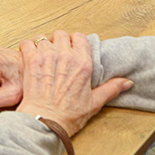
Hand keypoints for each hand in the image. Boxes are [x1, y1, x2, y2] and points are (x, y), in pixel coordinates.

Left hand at [15, 31, 132, 135]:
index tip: (72, 49)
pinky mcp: (30, 60)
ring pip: (44, 38)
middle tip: (56, 53)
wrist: (45, 120)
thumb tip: (127, 82)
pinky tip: (29, 57)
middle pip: (61, 34)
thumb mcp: (94, 102)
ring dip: (43, 45)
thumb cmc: (68, 115)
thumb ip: (111, 88)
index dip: (75, 42)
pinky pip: (27, 43)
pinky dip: (27, 47)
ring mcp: (47, 56)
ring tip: (43, 56)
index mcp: (82, 63)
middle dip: (59, 41)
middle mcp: (65, 55)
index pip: (80, 37)